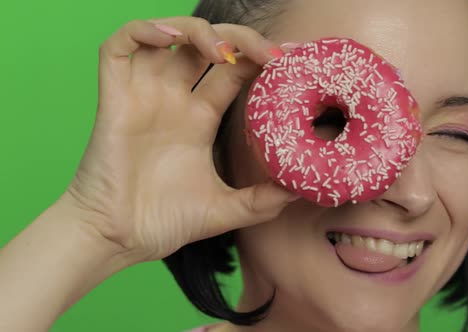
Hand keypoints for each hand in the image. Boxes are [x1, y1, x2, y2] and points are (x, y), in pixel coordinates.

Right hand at [65, 17, 297, 263]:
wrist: (116, 240)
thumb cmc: (162, 223)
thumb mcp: (225, 209)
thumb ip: (262, 200)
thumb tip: (300, 190)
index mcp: (200, 118)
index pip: (234, 70)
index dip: (259, 58)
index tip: (289, 59)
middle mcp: (174, 100)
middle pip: (207, 46)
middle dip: (240, 39)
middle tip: (269, 54)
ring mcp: (143, 95)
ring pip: (167, 36)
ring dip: (197, 30)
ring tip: (223, 51)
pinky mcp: (114, 98)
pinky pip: (119, 48)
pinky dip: (142, 31)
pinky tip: (170, 40)